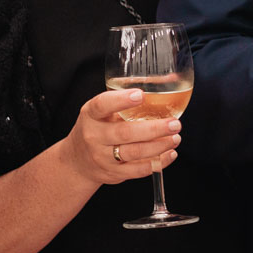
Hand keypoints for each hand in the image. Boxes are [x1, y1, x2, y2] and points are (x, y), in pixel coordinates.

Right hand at [58, 89, 182, 185]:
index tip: (140, 95)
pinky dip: (157, 163)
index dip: (121, 100)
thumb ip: (127, 95)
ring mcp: (102, 157)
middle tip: (174, 123)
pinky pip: (137, 170)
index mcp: (91, 115)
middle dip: (153, 129)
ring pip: (133, 153)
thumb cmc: (97, 128)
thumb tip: (169, 79)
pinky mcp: (113, 173)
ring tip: (175, 138)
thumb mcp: (102, 110)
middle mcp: (94, 136)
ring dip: (158, 146)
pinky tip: (169, 153)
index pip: (102, 105)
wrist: (78, 161)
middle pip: (124, 133)